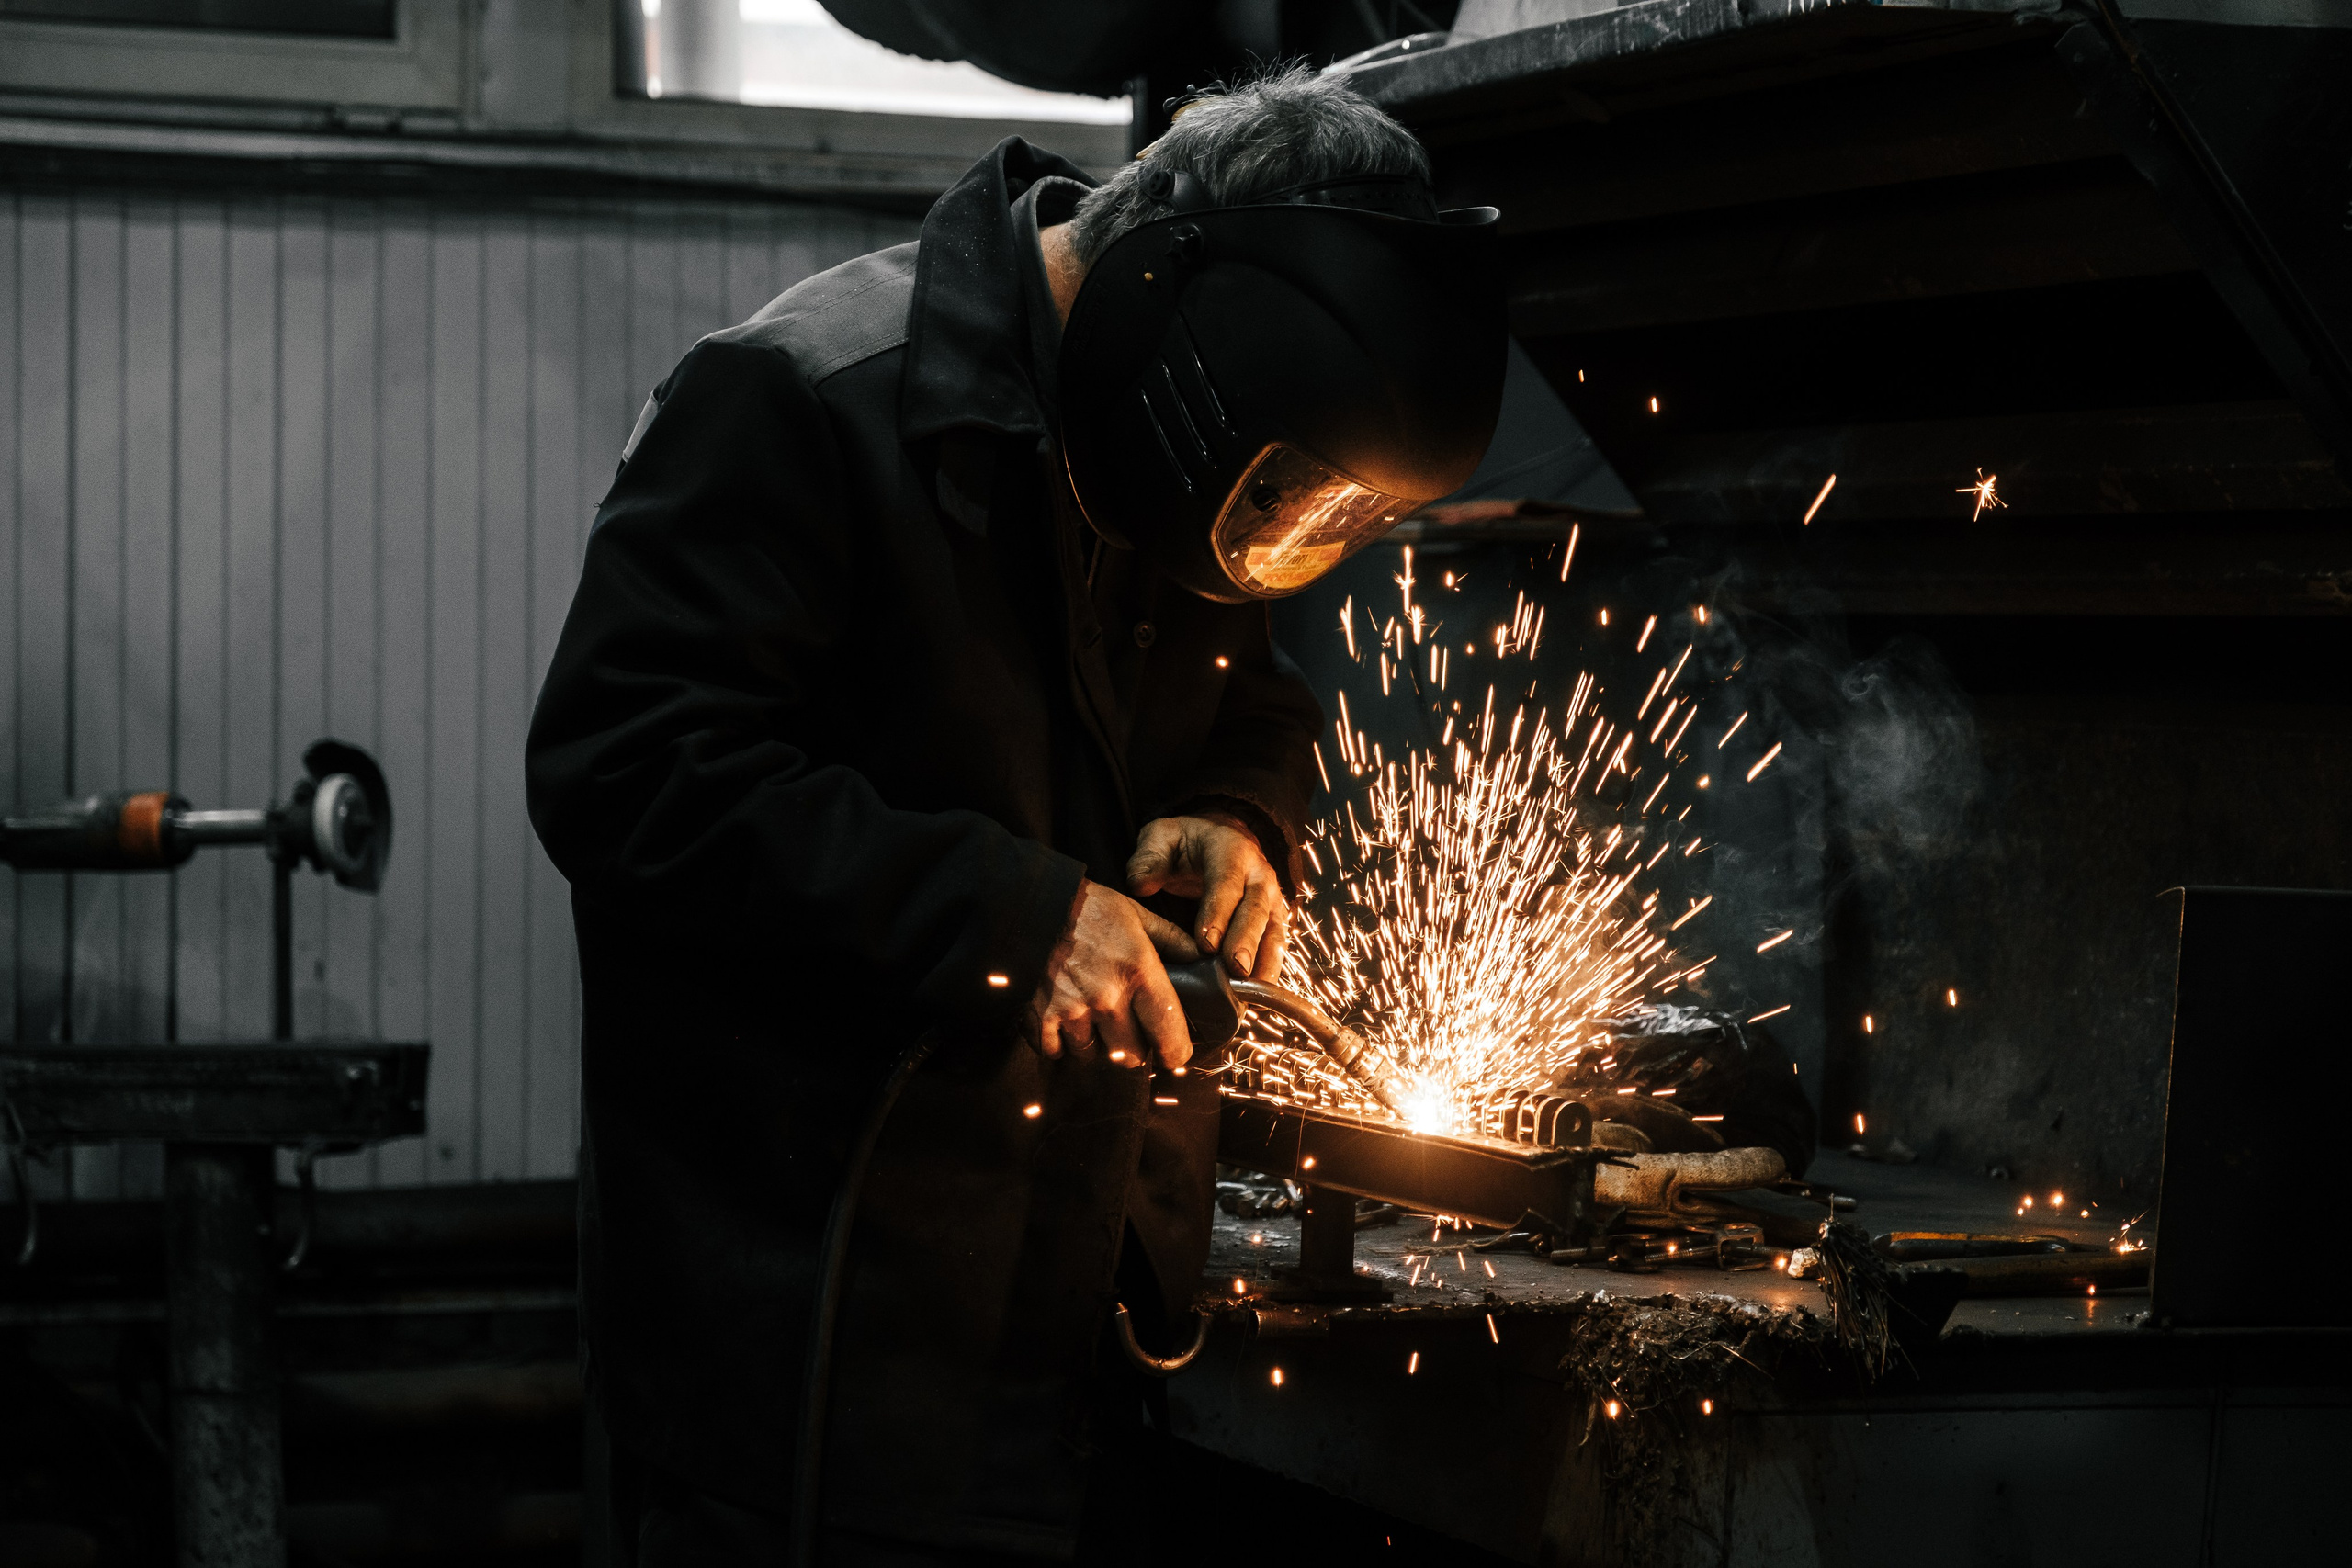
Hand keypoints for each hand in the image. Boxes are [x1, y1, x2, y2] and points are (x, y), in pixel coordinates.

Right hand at [1024, 882, 1202, 1069]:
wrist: (1032, 904)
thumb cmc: (1088, 908)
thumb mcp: (1137, 915)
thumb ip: (1172, 941)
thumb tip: (1202, 959)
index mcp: (1138, 972)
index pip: (1169, 1034)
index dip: (1176, 1052)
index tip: (1174, 1053)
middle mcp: (1108, 997)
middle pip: (1131, 1055)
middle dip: (1133, 1047)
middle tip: (1128, 1030)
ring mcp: (1072, 1009)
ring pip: (1093, 1054)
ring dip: (1095, 1043)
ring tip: (1092, 1019)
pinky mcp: (1041, 1016)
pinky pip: (1056, 1051)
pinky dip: (1059, 1043)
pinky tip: (1063, 1022)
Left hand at [1125, 813, 1289, 980]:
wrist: (1219, 838)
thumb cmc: (1186, 843)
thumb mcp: (1162, 837)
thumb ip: (1149, 858)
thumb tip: (1141, 884)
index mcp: (1231, 850)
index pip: (1226, 883)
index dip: (1218, 913)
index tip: (1205, 943)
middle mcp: (1258, 874)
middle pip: (1256, 910)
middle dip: (1246, 942)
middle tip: (1234, 969)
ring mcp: (1271, 899)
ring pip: (1273, 931)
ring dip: (1264, 962)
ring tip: (1250, 991)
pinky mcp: (1274, 920)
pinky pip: (1277, 946)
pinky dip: (1269, 971)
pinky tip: (1258, 996)